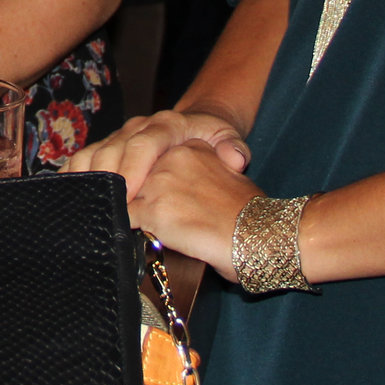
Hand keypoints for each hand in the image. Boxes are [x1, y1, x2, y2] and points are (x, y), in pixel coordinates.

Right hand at [65, 109, 249, 196]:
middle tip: (107, 211)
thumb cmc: (212, 138)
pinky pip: (85, 158)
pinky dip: (76, 176)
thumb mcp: (229, 139)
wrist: (198, 123)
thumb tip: (234, 158)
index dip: (133, 168)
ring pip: (94, 153)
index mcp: (167, 124)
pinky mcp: (108, 147)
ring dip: (87, 180)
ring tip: (84, 207)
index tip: (130, 196)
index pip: (144, 143)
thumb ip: (234, 148)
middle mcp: (139, 126)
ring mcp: (120, 136)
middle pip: (113, 149)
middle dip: (108, 181)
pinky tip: (71, 197)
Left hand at [131, 141, 261, 274]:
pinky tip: (139, 237)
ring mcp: (159, 184)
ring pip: (126, 196)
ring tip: (144, 226)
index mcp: (192, 146)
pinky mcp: (152, 211)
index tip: (159, 198)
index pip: (156, 160)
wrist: (261, 237)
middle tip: (146, 214)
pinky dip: (126, 228)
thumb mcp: (230, 176)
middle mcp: (171, 159)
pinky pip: (124, 218)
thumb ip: (201, 172)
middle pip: (138, 176)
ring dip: (130, 212)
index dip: (153, 182)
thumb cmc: (251, 215)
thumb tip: (185, 188)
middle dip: (137, 196)